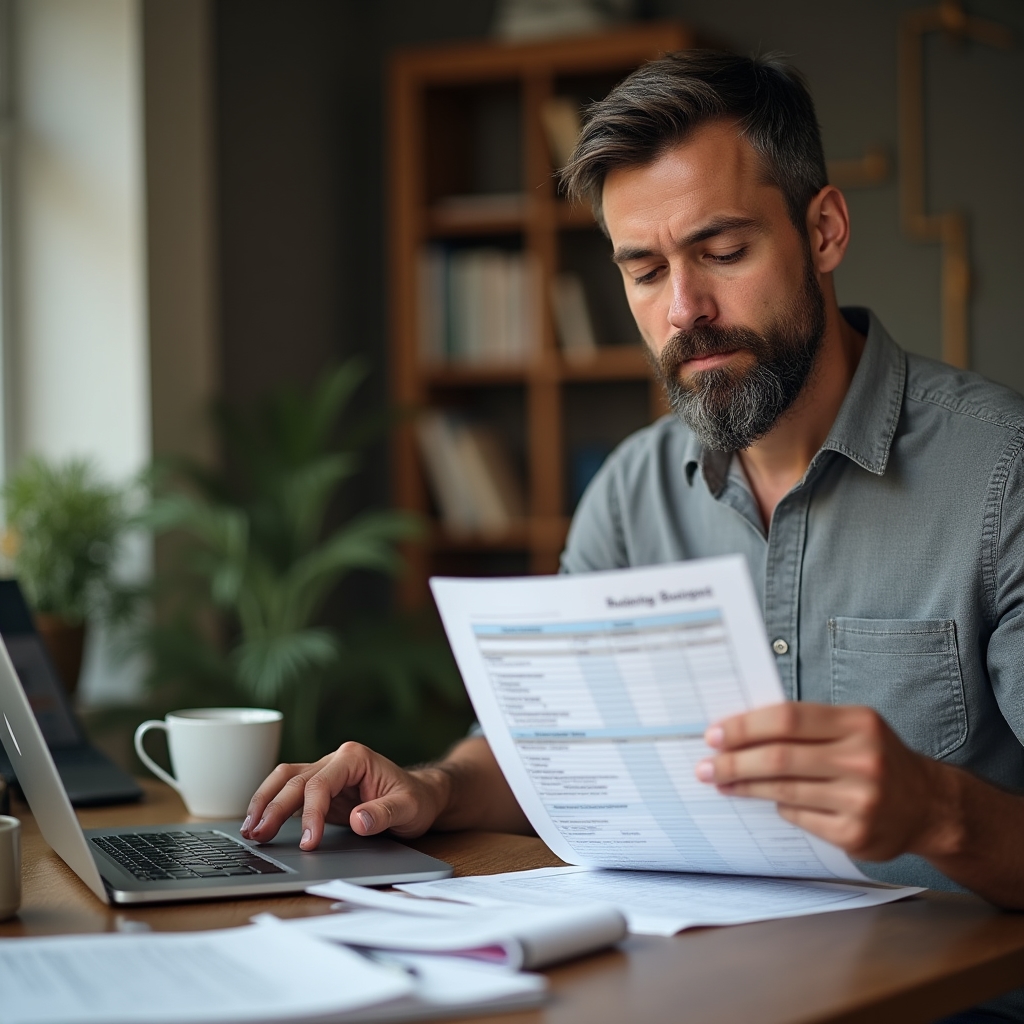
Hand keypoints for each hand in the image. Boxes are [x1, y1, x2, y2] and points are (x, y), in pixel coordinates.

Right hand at [240, 742, 451, 849]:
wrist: (420, 796)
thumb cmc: (416, 800)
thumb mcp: (409, 809)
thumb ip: (384, 814)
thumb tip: (358, 822)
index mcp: (355, 758)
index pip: (321, 784)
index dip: (311, 813)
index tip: (308, 843)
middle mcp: (335, 761)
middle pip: (295, 780)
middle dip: (274, 807)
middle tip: (259, 835)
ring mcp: (325, 773)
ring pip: (285, 780)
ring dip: (265, 802)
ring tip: (250, 829)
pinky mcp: (320, 790)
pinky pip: (290, 793)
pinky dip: (272, 806)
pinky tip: (260, 824)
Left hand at [694, 702, 953, 861]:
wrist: (931, 805)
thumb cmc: (876, 757)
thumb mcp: (852, 727)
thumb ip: (805, 725)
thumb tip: (739, 730)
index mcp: (858, 723)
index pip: (787, 718)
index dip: (744, 726)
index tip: (714, 734)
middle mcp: (864, 759)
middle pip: (779, 758)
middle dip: (734, 762)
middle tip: (706, 766)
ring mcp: (862, 800)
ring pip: (783, 791)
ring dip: (744, 786)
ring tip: (721, 782)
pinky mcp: (857, 834)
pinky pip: (799, 817)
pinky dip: (779, 807)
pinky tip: (768, 801)